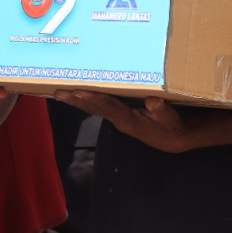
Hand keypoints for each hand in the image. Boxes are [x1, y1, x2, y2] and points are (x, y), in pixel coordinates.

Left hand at [55, 90, 190, 152]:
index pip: (107, 106)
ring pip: (94, 108)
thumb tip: (153, 102)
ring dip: (77, 101)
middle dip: (75, 100)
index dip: (93, 98)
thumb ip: (161, 111)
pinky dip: (87, 101)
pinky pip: (99, 108)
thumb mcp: (170, 118)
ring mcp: (117, 119)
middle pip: (94, 108)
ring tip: (60, 93)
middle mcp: (119, 120)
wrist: (174, 140)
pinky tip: (78, 96)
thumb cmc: (171, 126)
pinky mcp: (119, 117)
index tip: (78, 91)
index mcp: (128, 119)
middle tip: (58, 92)